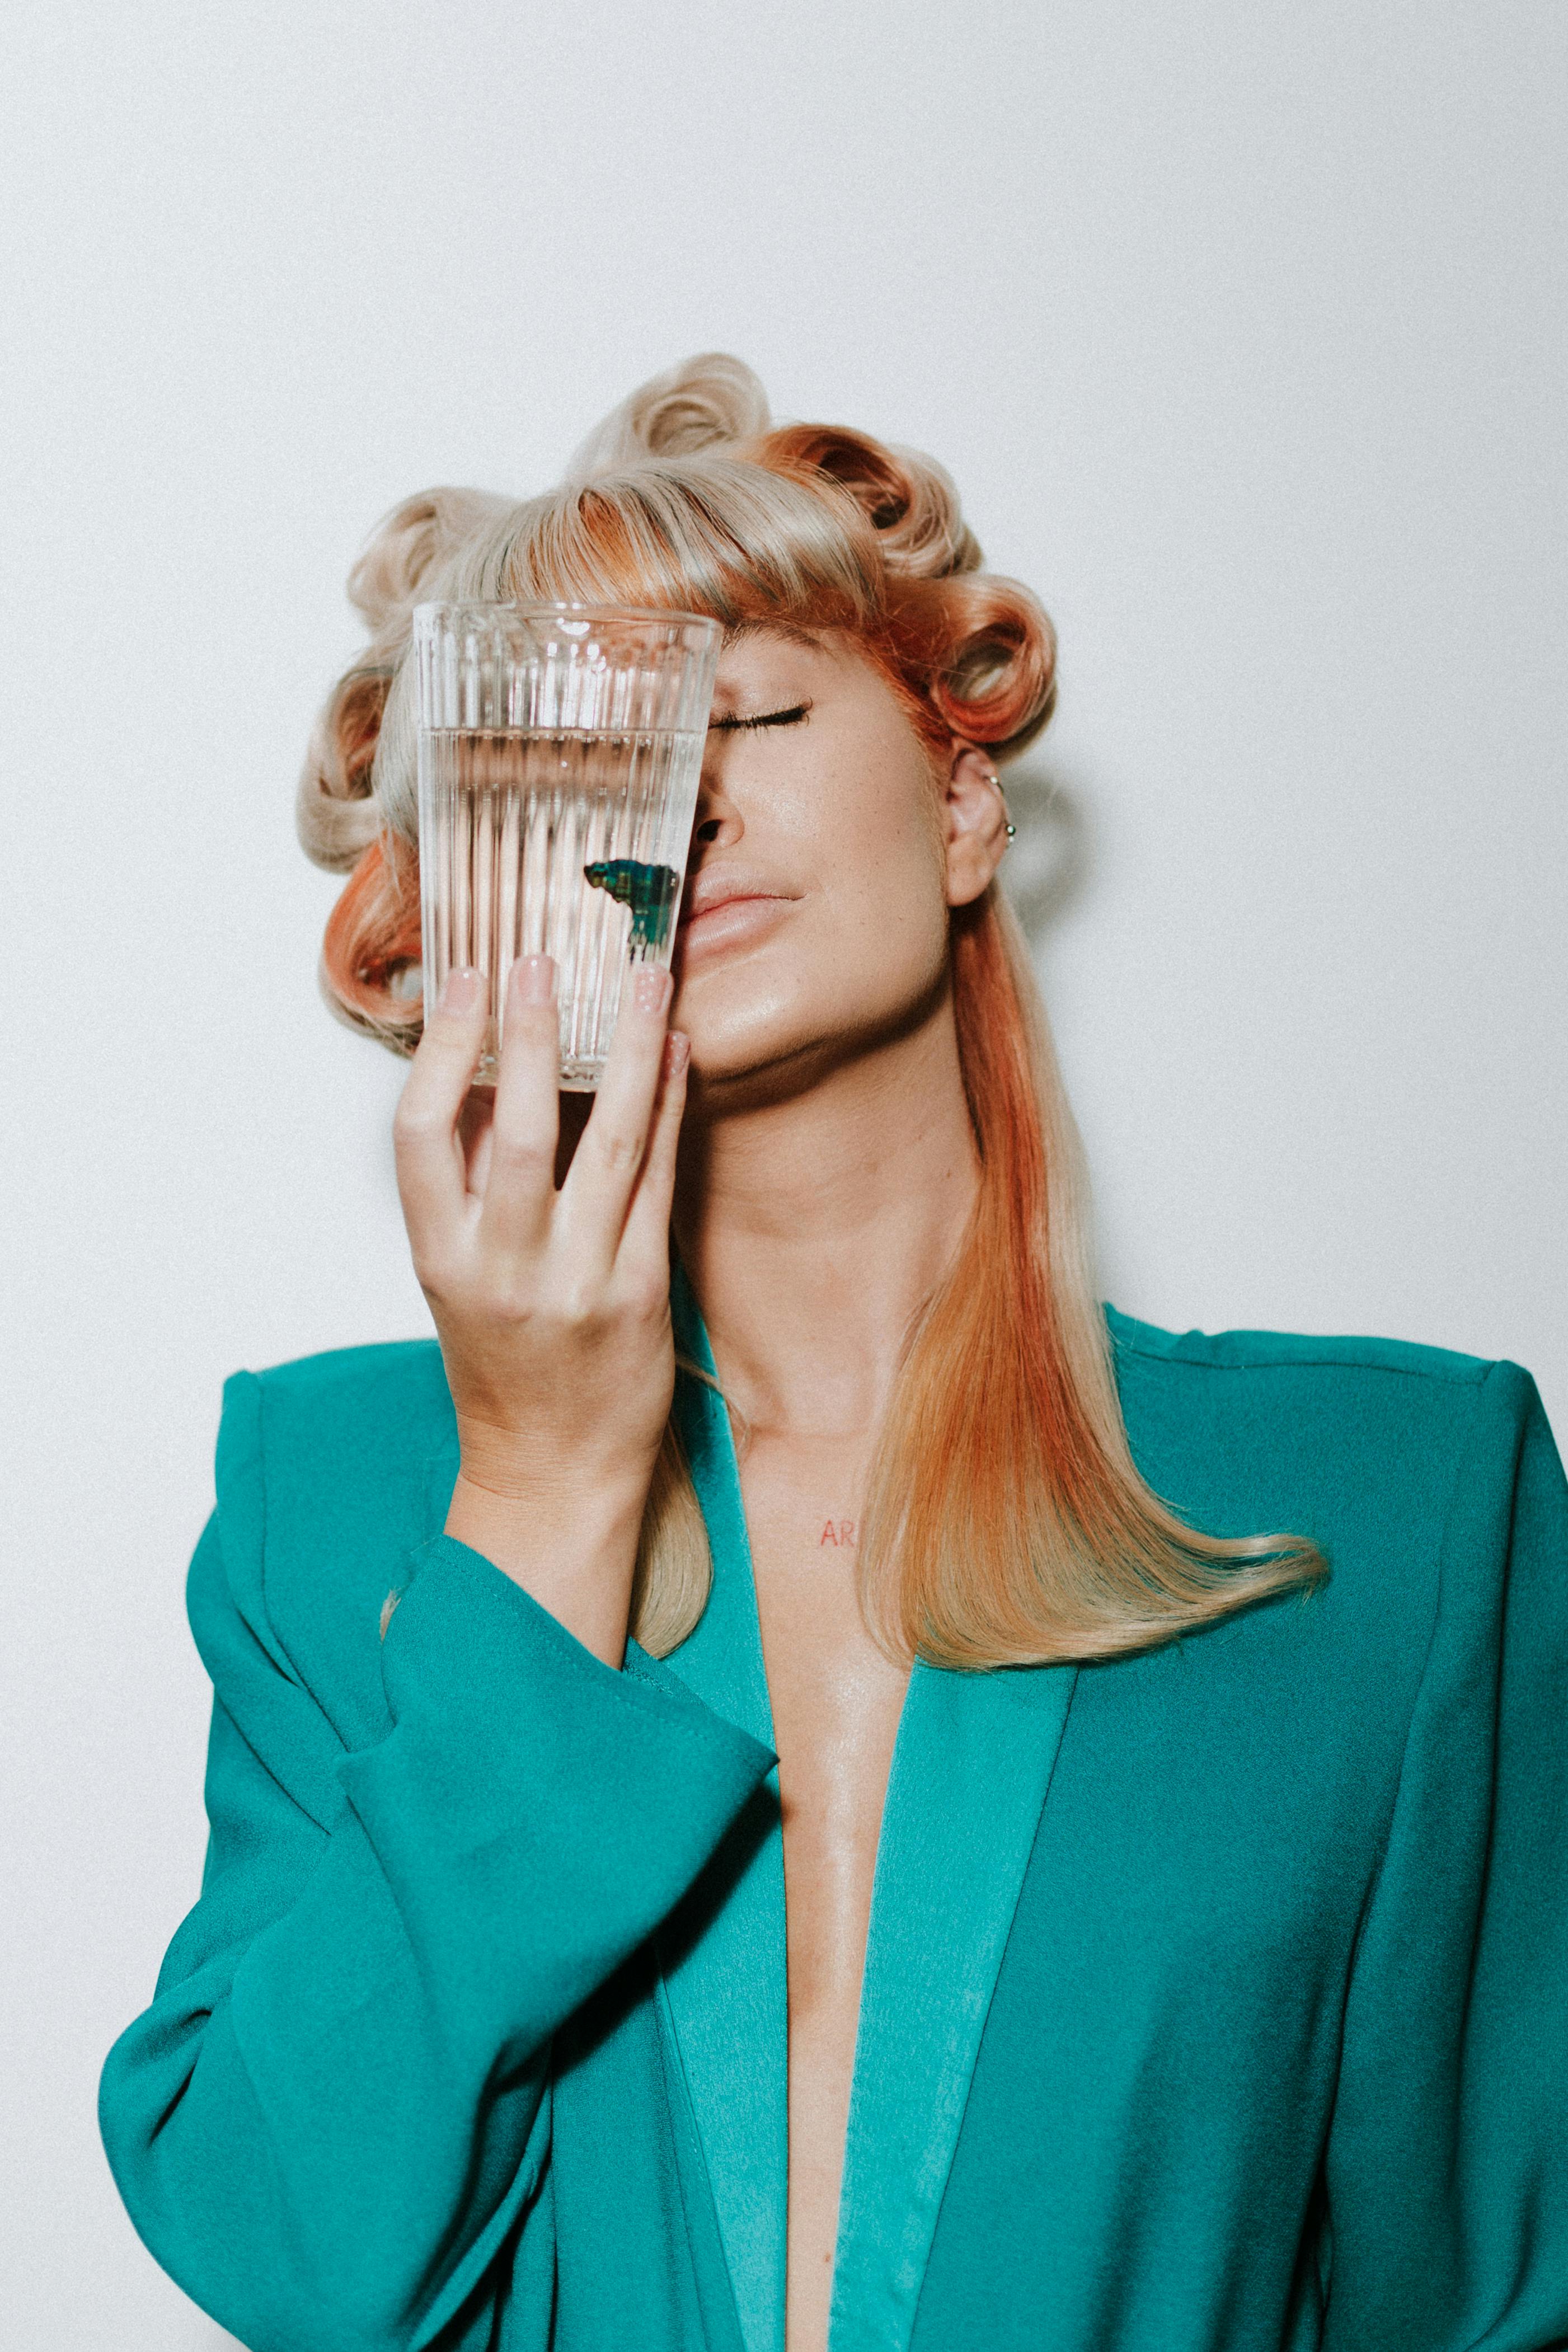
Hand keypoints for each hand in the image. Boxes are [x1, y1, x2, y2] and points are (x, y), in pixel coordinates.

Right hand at [393, 955, 688, 1663]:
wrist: (553, 1474)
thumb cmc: (502, 1365)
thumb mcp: (455, 1278)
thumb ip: (464, 1185)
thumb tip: (482, 1067)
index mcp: (441, 1258)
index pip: (422, 1136)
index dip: (443, 1051)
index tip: (468, 983)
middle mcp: (505, 1269)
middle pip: (517, 1128)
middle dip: (532, 1035)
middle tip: (547, 958)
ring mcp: (579, 1281)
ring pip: (608, 1143)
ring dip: (629, 1051)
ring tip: (643, 978)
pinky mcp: (643, 1293)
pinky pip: (660, 1180)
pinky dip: (670, 1108)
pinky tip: (678, 1050)